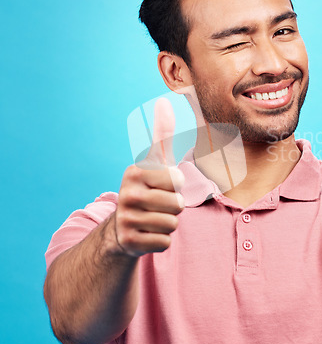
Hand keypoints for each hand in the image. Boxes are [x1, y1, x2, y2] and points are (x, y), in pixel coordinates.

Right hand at [111, 98, 184, 256]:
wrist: (122, 226)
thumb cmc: (148, 188)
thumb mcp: (155, 161)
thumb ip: (162, 133)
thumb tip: (165, 100)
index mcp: (134, 172)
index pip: (177, 180)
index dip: (176, 185)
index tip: (160, 185)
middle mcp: (126, 194)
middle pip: (178, 204)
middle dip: (174, 206)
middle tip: (157, 204)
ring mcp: (126, 220)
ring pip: (172, 224)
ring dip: (168, 223)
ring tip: (152, 218)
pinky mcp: (129, 243)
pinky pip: (164, 242)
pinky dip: (161, 240)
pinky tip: (147, 233)